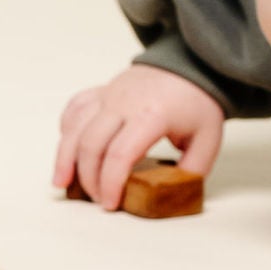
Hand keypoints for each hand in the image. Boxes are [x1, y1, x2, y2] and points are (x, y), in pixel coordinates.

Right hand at [54, 67, 223, 209]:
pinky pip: (74, 110)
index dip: (110, 183)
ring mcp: (108, 95)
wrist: (188, 65)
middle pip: (91, 144)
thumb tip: (170, 195)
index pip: (119, 154)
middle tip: (97, 199)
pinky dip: (67, 131)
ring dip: (65, 158)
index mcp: (151, 116)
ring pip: (75, 128)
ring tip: (62, 183)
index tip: (110, 204)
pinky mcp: (100, 91)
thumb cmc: (197, 104)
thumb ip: (191, 171)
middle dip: (89, 178)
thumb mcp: (208, 140)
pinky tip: (68, 150)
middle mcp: (123, 103)